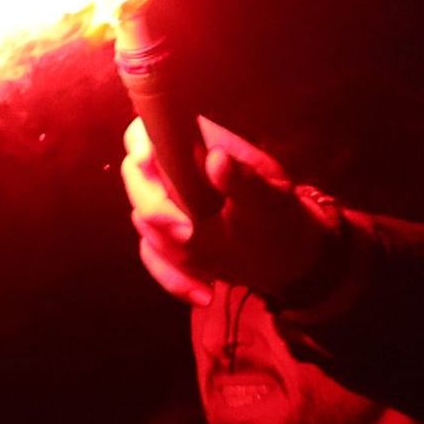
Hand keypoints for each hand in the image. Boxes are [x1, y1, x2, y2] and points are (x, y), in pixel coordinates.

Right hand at [121, 114, 334, 301]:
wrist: (287, 259)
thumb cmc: (281, 218)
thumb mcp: (271, 200)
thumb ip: (243, 180)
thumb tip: (217, 158)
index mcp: (197, 146)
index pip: (152, 130)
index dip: (141, 142)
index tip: (148, 162)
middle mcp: (173, 173)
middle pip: (136, 179)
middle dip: (157, 209)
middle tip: (188, 234)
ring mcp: (166, 207)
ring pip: (144, 223)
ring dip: (172, 253)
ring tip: (211, 274)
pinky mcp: (165, 240)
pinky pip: (153, 256)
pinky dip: (174, 278)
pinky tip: (204, 293)